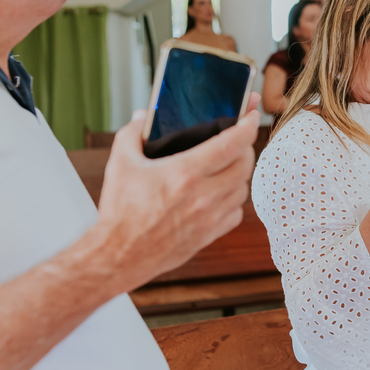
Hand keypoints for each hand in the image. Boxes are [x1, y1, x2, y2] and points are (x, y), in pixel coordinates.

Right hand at [91, 93, 260, 291]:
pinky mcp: (210, 235)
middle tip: (237, 139)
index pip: (231, 144)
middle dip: (245, 147)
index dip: (247, 126)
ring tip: (228, 164)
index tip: (250, 115)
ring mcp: (209, 218)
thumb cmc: (119, 211)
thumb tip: (143, 116)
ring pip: (243, 188)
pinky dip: (233, 200)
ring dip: (240, 173)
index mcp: (184, 174)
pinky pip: (236, 213)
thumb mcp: (119, 164)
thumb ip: (132, 134)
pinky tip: (220, 193)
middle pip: (245, 165)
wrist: (118, 255)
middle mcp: (203, 196)